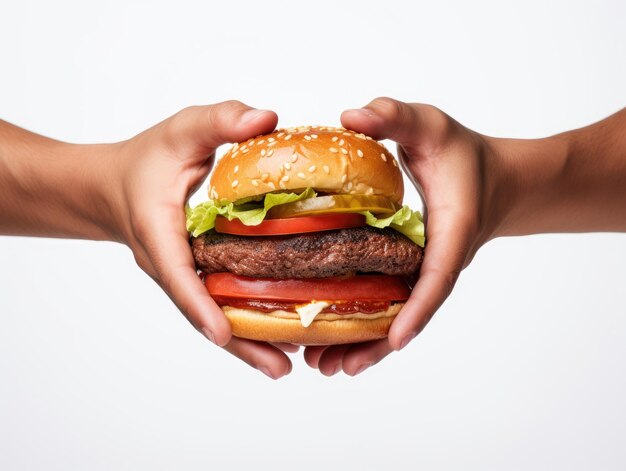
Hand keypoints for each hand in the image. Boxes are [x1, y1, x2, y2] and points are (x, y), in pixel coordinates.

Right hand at [110, 101, 296, 378]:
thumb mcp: (182, 129)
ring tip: (286, 364)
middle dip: (238, 343)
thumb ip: (220, 120)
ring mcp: (181, 274)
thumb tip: (266, 119)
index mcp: (160, 232)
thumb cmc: (147, 159)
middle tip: (279, 368)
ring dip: (246, 342)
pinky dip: (244, 322)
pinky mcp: (193, 275)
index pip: (177, 273)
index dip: (199, 305)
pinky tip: (277, 335)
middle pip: (202, 310)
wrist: (113, 186)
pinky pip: (217, 303)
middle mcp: (169, 263)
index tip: (224, 334)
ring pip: (212, 314)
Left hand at [305, 97, 500, 375]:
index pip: (437, 276)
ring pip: (398, 317)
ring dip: (364, 345)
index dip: (418, 309)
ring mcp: (427, 272)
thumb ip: (395, 116)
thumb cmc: (464, 153)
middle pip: (411, 313)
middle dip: (375, 344)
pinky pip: (392, 304)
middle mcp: (440, 262)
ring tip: (323, 368)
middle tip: (331, 369)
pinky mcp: (415, 271)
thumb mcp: (431, 125)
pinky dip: (368, 325)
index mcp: (451, 232)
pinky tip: (335, 340)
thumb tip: (349, 115)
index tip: (395, 338)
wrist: (494, 180)